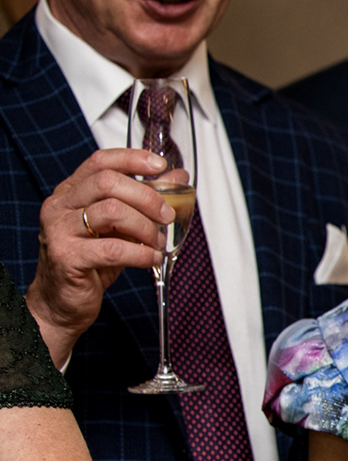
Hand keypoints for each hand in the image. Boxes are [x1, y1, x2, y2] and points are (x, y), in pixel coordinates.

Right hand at [25, 148, 174, 364]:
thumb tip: (176, 177)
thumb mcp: (120, 227)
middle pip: (108, 182)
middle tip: (167, 215)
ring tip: (157, 242)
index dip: (132, 158)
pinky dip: (140, 253)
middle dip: (147, 197)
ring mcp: (59, 230)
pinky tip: (150, 258)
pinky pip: (112, 249)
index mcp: (71, 192)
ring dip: (145, 226)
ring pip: (111, 211)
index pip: (100, 161)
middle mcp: (60, 206)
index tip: (160, 165)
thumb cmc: (91, 261)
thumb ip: (143, 201)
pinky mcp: (66, 257)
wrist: (61, 301)